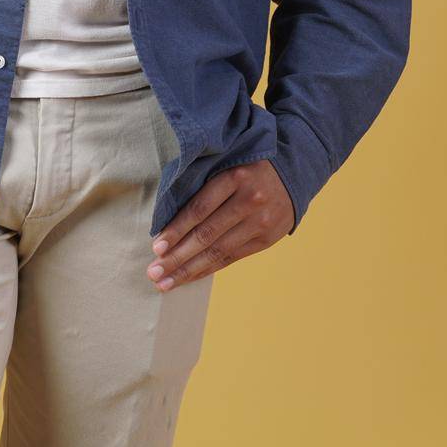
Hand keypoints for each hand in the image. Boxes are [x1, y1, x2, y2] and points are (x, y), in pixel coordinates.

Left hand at [145, 159, 294, 288]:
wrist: (292, 172)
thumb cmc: (246, 168)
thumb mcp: (227, 165)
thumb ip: (204, 186)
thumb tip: (168, 220)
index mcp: (234, 177)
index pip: (199, 209)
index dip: (176, 229)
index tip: (156, 247)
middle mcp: (249, 200)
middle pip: (206, 235)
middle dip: (177, 257)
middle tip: (154, 272)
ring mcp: (260, 222)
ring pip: (218, 251)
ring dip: (188, 269)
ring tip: (165, 282)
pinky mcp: (266, 240)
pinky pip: (231, 258)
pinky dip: (208, 269)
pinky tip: (190, 277)